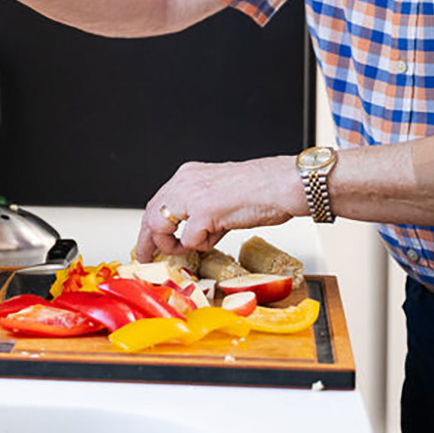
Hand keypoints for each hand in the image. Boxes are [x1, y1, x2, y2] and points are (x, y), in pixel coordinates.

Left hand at [134, 156, 306, 262]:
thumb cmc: (264, 190)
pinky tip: (215, 239)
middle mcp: (185, 181)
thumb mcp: (221, 196)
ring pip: (159, 226)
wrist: (286, 184)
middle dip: (148, 240)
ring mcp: (192, 195)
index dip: (152, 225)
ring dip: (170, 245)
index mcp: (189, 175)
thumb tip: (191, 235)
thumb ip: (202, 212)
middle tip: (147, 257)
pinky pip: (188, 239)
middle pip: (150, 213)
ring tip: (184, 251)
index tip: (150, 241)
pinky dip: (199, 245)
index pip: (158, 201)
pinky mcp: (205, 211)